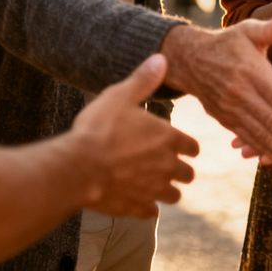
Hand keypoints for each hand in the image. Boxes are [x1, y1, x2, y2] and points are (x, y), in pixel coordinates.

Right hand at [73, 54, 199, 217]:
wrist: (78, 166)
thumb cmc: (99, 128)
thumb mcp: (120, 95)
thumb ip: (143, 80)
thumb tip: (162, 58)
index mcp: (167, 139)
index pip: (193, 147)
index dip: (188, 146)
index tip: (181, 146)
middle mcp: (167, 167)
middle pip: (188, 174)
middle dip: (181, 170)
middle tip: (167, 165)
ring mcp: (152, 190)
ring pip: (173, 196)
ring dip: (167, 190)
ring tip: (154, 184)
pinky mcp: (135, 208)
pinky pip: (150, 212)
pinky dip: (147, 207)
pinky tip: (137, 200)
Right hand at [162, 16, 271, 170]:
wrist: (190, 58)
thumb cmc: (227, 43)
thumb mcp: (246, 30)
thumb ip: (268, 28)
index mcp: (252, 71)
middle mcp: (240, 92)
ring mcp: (230, 107)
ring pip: (260, 133)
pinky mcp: (224, 118)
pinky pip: (245, 135)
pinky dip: (261, 149)